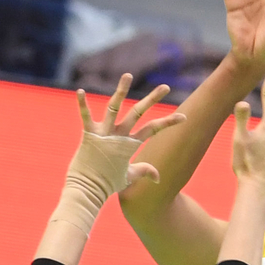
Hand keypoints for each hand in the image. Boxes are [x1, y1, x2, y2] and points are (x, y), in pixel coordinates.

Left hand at [71, 74, 185, 203]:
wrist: (88, 190)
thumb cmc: (108, 183)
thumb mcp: (129, 177)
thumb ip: (144, 172)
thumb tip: (158, 178)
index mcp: (130, 143)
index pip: (154, 129)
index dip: (169, 122)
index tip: (184, 117)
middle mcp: (119, 135)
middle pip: (139, 112)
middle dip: (152, 99)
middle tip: (165, 87)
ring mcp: (104, 133)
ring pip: (114, 107)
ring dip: (121, 90)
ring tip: (128, 75)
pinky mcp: (89, 134)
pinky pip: (85, 116)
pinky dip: (82, 104)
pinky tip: (80, 90)